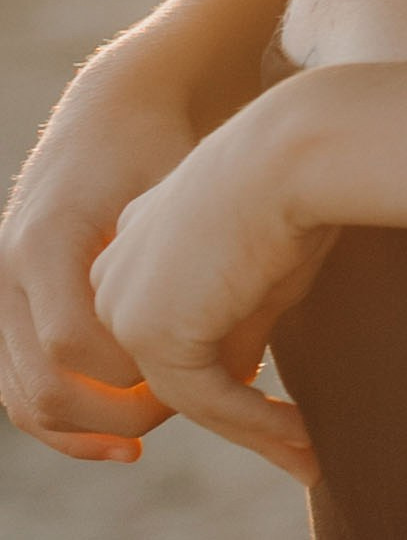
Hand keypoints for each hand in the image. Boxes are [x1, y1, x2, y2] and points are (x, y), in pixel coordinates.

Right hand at [0, 81, 194, 460]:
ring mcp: (1, 292)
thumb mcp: (181, 191)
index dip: (134, 371)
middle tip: (188, 408)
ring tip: (153, 434)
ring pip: (26, 399)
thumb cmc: (161, 147)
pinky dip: (69, 421)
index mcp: (47, 240)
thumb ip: (195, 267)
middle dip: (117, 413)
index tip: (198, 368)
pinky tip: (125, 437)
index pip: (72, 343)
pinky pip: (23, 386)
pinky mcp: (12, 307)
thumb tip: (242, 361)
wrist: (113, 110)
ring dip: (89, 431)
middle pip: (43, 386)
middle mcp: (8, 271)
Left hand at [89, 91, 334, 486]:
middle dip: (232, 412)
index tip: (271, 396)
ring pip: (185, 392)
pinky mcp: (149, 332)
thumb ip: (237, 317)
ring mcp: (124, 305)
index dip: (220, 368)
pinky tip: (303, 434)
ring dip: (250, 428)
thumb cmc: (298, 182)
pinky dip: (254, 424)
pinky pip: (204, 399)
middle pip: (169, 366)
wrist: (295, 151)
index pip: (167, 325)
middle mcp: (116, 273)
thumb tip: (238, 377)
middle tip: (294, 440)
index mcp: (139, 239)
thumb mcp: (261, 263)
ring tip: (307, 447)